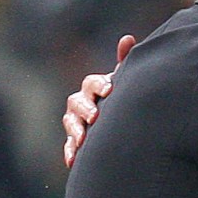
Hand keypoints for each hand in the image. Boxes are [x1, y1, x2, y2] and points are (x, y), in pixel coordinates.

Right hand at [62, 34, 136, 167]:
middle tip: (95, 116)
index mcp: (96, 88)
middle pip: (76, 102)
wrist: (124, 126)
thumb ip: (126, 63)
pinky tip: (73, 160)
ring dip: (75, 129)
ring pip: (70, 123)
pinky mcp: (77, 143)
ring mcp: (78, 123)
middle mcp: (83, 103)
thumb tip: (127, 38)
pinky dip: (70, 152)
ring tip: (83, 138)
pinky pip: (69, 147)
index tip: (110, 89)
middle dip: (85, 108)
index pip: (92, 83)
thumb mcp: (128, 83)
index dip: (98, 85)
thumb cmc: (126, 99)